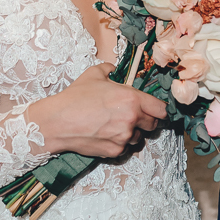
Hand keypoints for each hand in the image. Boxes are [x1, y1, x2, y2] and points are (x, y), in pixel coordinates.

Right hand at [28, 63, 167, 158]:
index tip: (156, 110)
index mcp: (132, 99)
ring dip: (132, 132)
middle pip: (153, 124)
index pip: (160, 109)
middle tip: (133, 116)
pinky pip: (125, 148)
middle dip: (146, 120)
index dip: (160, 109)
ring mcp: (124, 137)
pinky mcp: (115, 151)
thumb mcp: (94, 74)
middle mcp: (132, 119)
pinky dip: (119, 143)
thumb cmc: (75, 97)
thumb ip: (109, 69)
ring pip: (138, 137)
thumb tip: (112, 67)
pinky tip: (106, 134)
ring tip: (115, 125)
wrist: (58, 121)